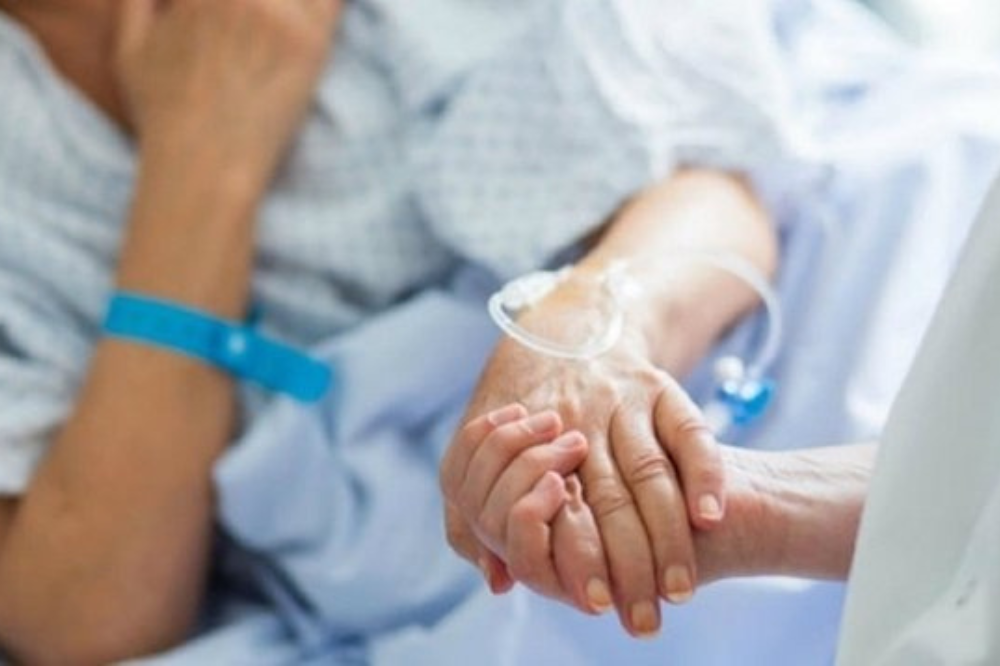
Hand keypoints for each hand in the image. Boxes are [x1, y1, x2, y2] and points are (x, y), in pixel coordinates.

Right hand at [115, 0, 342, 189]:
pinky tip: (314, 32)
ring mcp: (278, 13)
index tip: (248, 8)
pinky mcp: (312, 44)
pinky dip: (328, 7)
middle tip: (268, 25)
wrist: (204, 166)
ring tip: (284, 35)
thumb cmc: (165, 115)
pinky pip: (334, 2)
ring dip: (298, 6)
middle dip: (270, 3)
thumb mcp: (131, 48)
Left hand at [442, 279, 727, 636]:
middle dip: (630, 566)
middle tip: (646, 619)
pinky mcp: (659, 387)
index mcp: (528, 444)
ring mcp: (622, 404)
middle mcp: (576, 424)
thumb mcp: (478, 451)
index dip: (578, 560)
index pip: (557, 511)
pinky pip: (688, 432)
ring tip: (682, 589)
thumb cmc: (522, 404)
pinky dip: (705, 473)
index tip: (598, 605)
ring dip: (669, 535)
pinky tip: (712, 516)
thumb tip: (499, 581)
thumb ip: (475, 515)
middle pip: (608, 502)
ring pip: (649, 473)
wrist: (569, 325)